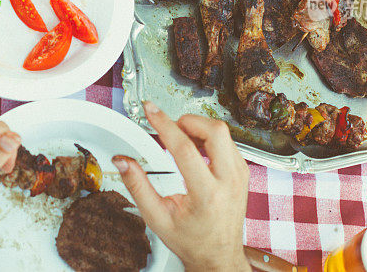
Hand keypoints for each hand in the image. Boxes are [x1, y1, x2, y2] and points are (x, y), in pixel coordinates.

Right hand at [113, 102, 250, 271]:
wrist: (218, 256)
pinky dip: (209, 138)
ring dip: (199, 128)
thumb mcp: (158, 218)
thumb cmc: (191, 240)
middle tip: (172, 127)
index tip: (152, 110)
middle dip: (189, 121)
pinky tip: (195, 148)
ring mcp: (240, 175)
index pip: (185, 149)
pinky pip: (228, 142)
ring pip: (223, 133)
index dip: (164, 124)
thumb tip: (123, 162)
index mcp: (206, 195)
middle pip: (215, 131)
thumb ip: (138, 187)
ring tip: (181, 139)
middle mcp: (229, 182)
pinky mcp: (243, 172)